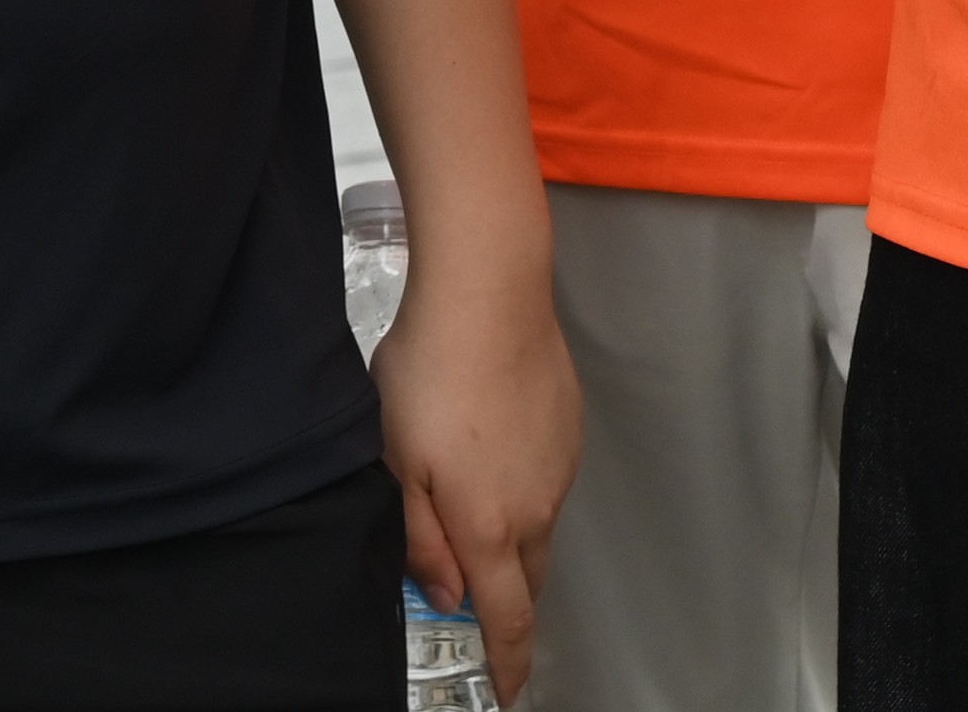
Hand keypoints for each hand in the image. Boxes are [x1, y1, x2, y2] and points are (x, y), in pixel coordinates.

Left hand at [375, 244, 578, 703]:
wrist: (490, 295)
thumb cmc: (432, 373)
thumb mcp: (398, 464)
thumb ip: (420, 539)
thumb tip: (444, 592)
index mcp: (489, 526)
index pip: (507, 618)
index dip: (509, 662)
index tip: (509, 690)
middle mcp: (536, 507)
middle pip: (526, 579)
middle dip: (504, 601)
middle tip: (473, 600)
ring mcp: (558, 468)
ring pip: (537, 529)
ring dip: (510, 539)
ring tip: (466, 502)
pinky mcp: (568, 430)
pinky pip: (546, 482)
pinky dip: (522, 490)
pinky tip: (489, 451)